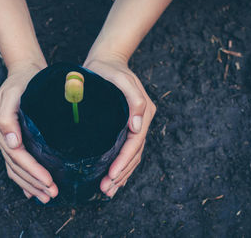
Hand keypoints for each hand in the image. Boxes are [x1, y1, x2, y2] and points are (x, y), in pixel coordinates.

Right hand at [0, 61, 58, 202]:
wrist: (23, 71)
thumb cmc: (24, 80)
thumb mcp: (14, 92)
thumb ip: (7, 116)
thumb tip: (11, 143)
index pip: (16, 155)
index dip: (32, 171)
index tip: (49, 181)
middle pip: (15, 166)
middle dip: (33, 182)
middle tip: (52, 194)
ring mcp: (4, 138)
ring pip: (15, 168)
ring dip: (30, 184)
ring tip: (46, 197)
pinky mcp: (11, 139)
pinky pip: (15, 163)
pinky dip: (24, 178)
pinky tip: (33, 189)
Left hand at [83, 56, 155, 197]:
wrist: (106, 60)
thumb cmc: (110, 69)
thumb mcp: (121, 78)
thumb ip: (134, 99)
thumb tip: (138, 125)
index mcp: (143, 111)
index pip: (134, 143)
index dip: (123, 161)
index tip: (111, 175)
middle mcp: (141, 121)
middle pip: (134, 153)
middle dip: (122, 173)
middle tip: (106, 189)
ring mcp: (134, 124)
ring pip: (131, 155)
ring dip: (122, 174)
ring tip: (108, 190)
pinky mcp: (124, 126)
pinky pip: (126, 150)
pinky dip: (121, 166)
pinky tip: (113, 178)